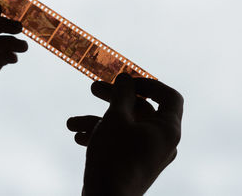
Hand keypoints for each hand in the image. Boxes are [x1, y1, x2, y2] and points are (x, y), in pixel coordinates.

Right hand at [67, 73, 182, 195]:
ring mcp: (148, 154)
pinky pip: (121, 142)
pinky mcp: (134, 163)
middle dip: (113, 99)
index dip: (148, 84)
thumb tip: (125, 77)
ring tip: (72, 123)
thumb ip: (122, 94)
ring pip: (125, 126)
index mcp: (167, 129)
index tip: (126, 81)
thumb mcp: (116, 118)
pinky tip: (78, 137)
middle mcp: (162, 141)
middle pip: (141, 109)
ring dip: (99, 120)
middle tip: (93, 89)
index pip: (169, 96)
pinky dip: (102, 136)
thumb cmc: (114, 157)